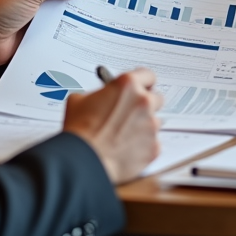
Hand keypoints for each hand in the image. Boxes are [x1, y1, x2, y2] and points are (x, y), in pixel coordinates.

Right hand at [64, 69, 162, 184]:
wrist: (84, 160)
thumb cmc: (80, 131)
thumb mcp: (80, 100)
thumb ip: (98, 94)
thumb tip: (101, 97)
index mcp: (127, 85)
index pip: (148, 75)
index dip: (143, 82)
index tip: (141, 87)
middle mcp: (143, 102)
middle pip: (156, 98)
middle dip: (146, 105)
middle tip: (130, 113)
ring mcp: (151, 125)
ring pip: (155, 122)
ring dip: (144, 126)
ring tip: (124, 135)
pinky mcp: (154, 147)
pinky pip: (153, 143)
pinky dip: (143, 146)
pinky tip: (126, 148)